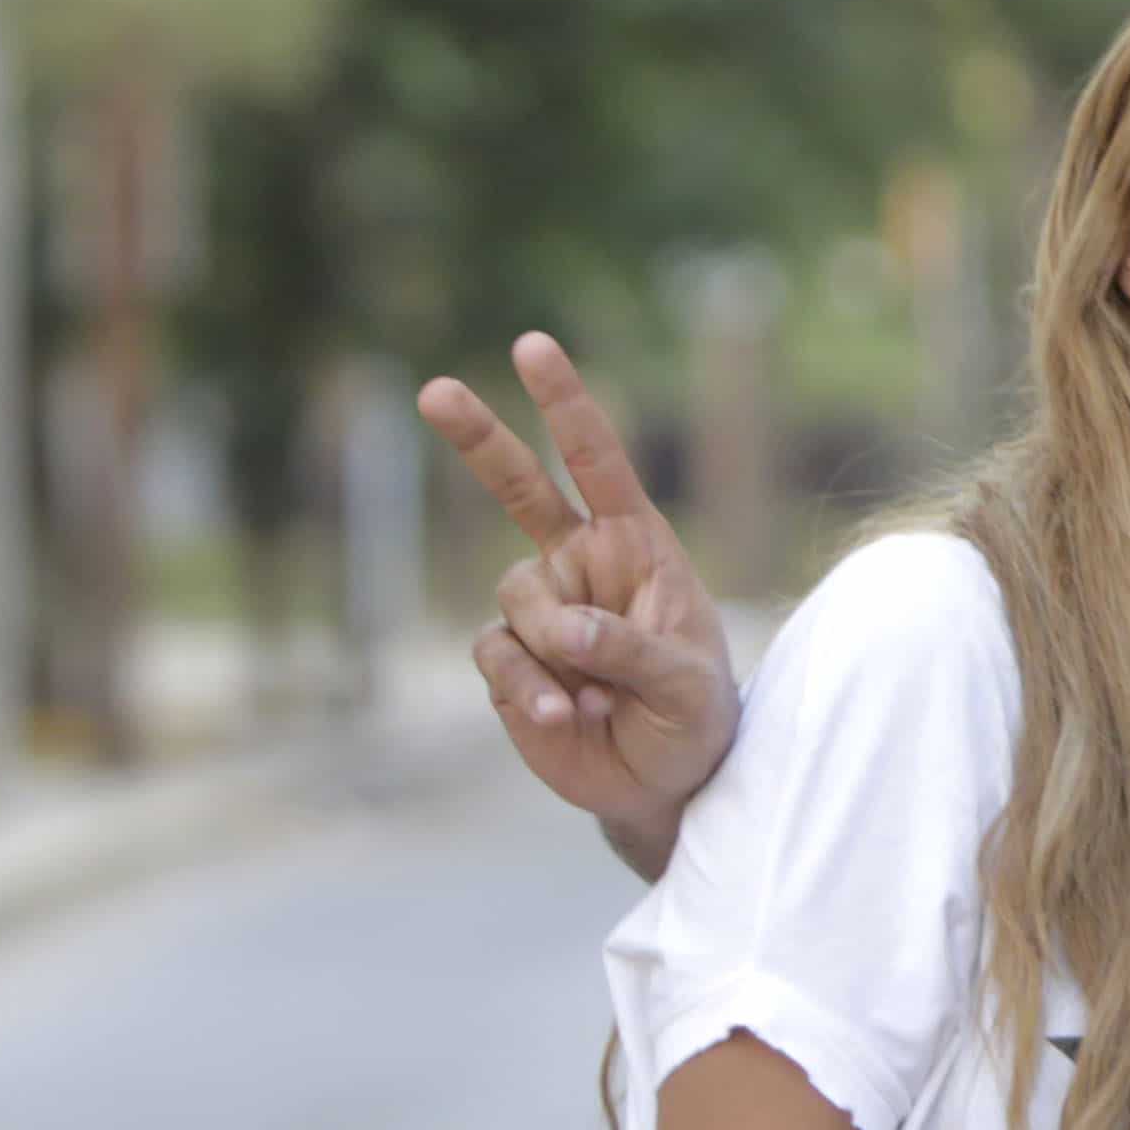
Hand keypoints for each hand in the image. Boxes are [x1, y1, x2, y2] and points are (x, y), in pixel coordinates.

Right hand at [419, 331, 738, 863]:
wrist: (663, 783)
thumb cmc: (694, 719)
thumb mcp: (689, 686)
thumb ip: (633, 652)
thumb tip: (567, 631)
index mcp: (636, 548)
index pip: (598, 463)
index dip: (565, 405)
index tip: (532, 346)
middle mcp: (580, 566)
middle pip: (517, 487)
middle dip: (477, 438)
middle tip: (435, 390)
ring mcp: (539, 612)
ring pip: (517, 598)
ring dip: (555, 648)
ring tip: (598, 697)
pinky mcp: (508, 661)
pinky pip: (496, 655)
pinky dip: (526, 686)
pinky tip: (563, 715)